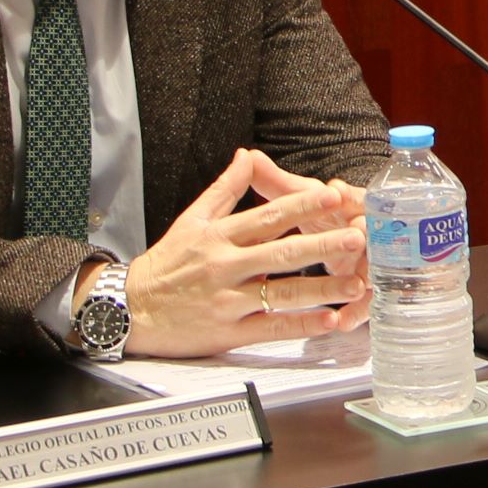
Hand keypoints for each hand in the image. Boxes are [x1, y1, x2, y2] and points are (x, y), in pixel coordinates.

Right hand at [116, 149, 371, 357]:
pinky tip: (329, 320)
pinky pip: (272, 328)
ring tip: (357, 285)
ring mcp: (229, 301)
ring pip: (283, 294)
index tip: (333, 197)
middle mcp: (226, 266)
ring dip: (323, 289)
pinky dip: (301, 325)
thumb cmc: (165, 264)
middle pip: (282, 254)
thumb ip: (225, 189)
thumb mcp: (191, 219)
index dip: (302, 207)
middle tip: (357, 237)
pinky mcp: (230, 332)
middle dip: (323, 246)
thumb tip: (248, 155)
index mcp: (219, 236)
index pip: (267, 217)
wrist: (130, 309)